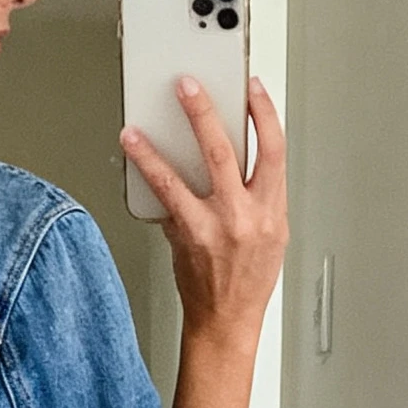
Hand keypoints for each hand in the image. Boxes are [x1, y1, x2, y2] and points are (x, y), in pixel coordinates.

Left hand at [121, 75, 287, 407]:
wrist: (227, 323)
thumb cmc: (246, 282)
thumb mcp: (269, 235)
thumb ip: (257, 194)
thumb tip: (232, 156)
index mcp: (273, 208)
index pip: (274, 147)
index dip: (264, 111)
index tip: (251, 87)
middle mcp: (247, 213)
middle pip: (228, 148)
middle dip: (206, 111)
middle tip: (188, 84)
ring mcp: (217, 225)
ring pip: (190, 170)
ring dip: (162, 142)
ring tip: (141, 124)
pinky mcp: (190, 237)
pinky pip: (165, 196)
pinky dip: (147, 170)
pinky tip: (134, 155)